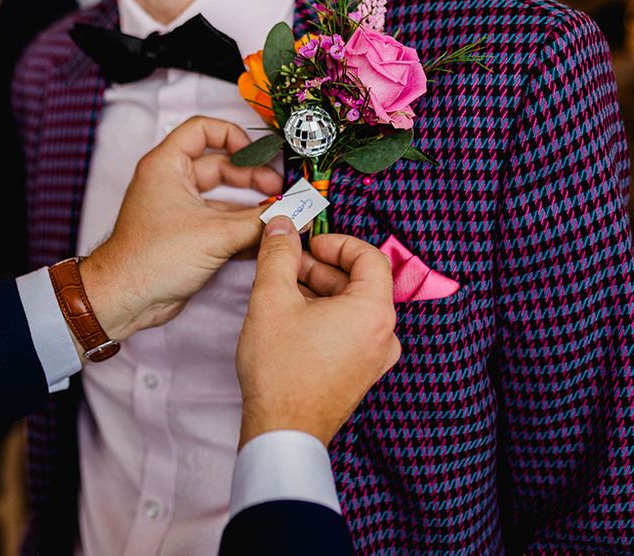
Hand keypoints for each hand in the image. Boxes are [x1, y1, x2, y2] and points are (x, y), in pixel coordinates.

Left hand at [79, 116, 282, 343]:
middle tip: (281, 192)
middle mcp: (173, 182)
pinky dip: (243, 228)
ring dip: (252, 207)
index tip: (259, 155)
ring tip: (281, 215)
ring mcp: (181, 210)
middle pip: (221, 166)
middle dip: (253, 177)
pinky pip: (221, 223)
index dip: (234, 137)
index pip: (203, 129)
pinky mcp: (188, 235)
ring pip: (224, 198)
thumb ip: (258, 222)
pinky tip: (267, 237)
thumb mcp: (215, 235)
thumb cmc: (154, 258)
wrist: (126, 299)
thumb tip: (293, 212)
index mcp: (168, 165)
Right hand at [237, 216, 400, 447]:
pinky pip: (350, 330)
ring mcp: (375, 357)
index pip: (369, 257)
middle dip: (321, 267)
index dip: (336, 242)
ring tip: (282, 290)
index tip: (307, 243)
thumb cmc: (281, 369)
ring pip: (352, 306)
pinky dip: (325, 314)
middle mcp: (384, 334)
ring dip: (320, 290)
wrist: (282, 433)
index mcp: (374, 312)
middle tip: (285, 264)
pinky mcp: (361, 373)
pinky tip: (293, 317)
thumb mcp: (272, 299)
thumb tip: (282, 224)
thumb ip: (278, 254)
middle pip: (359, 282)